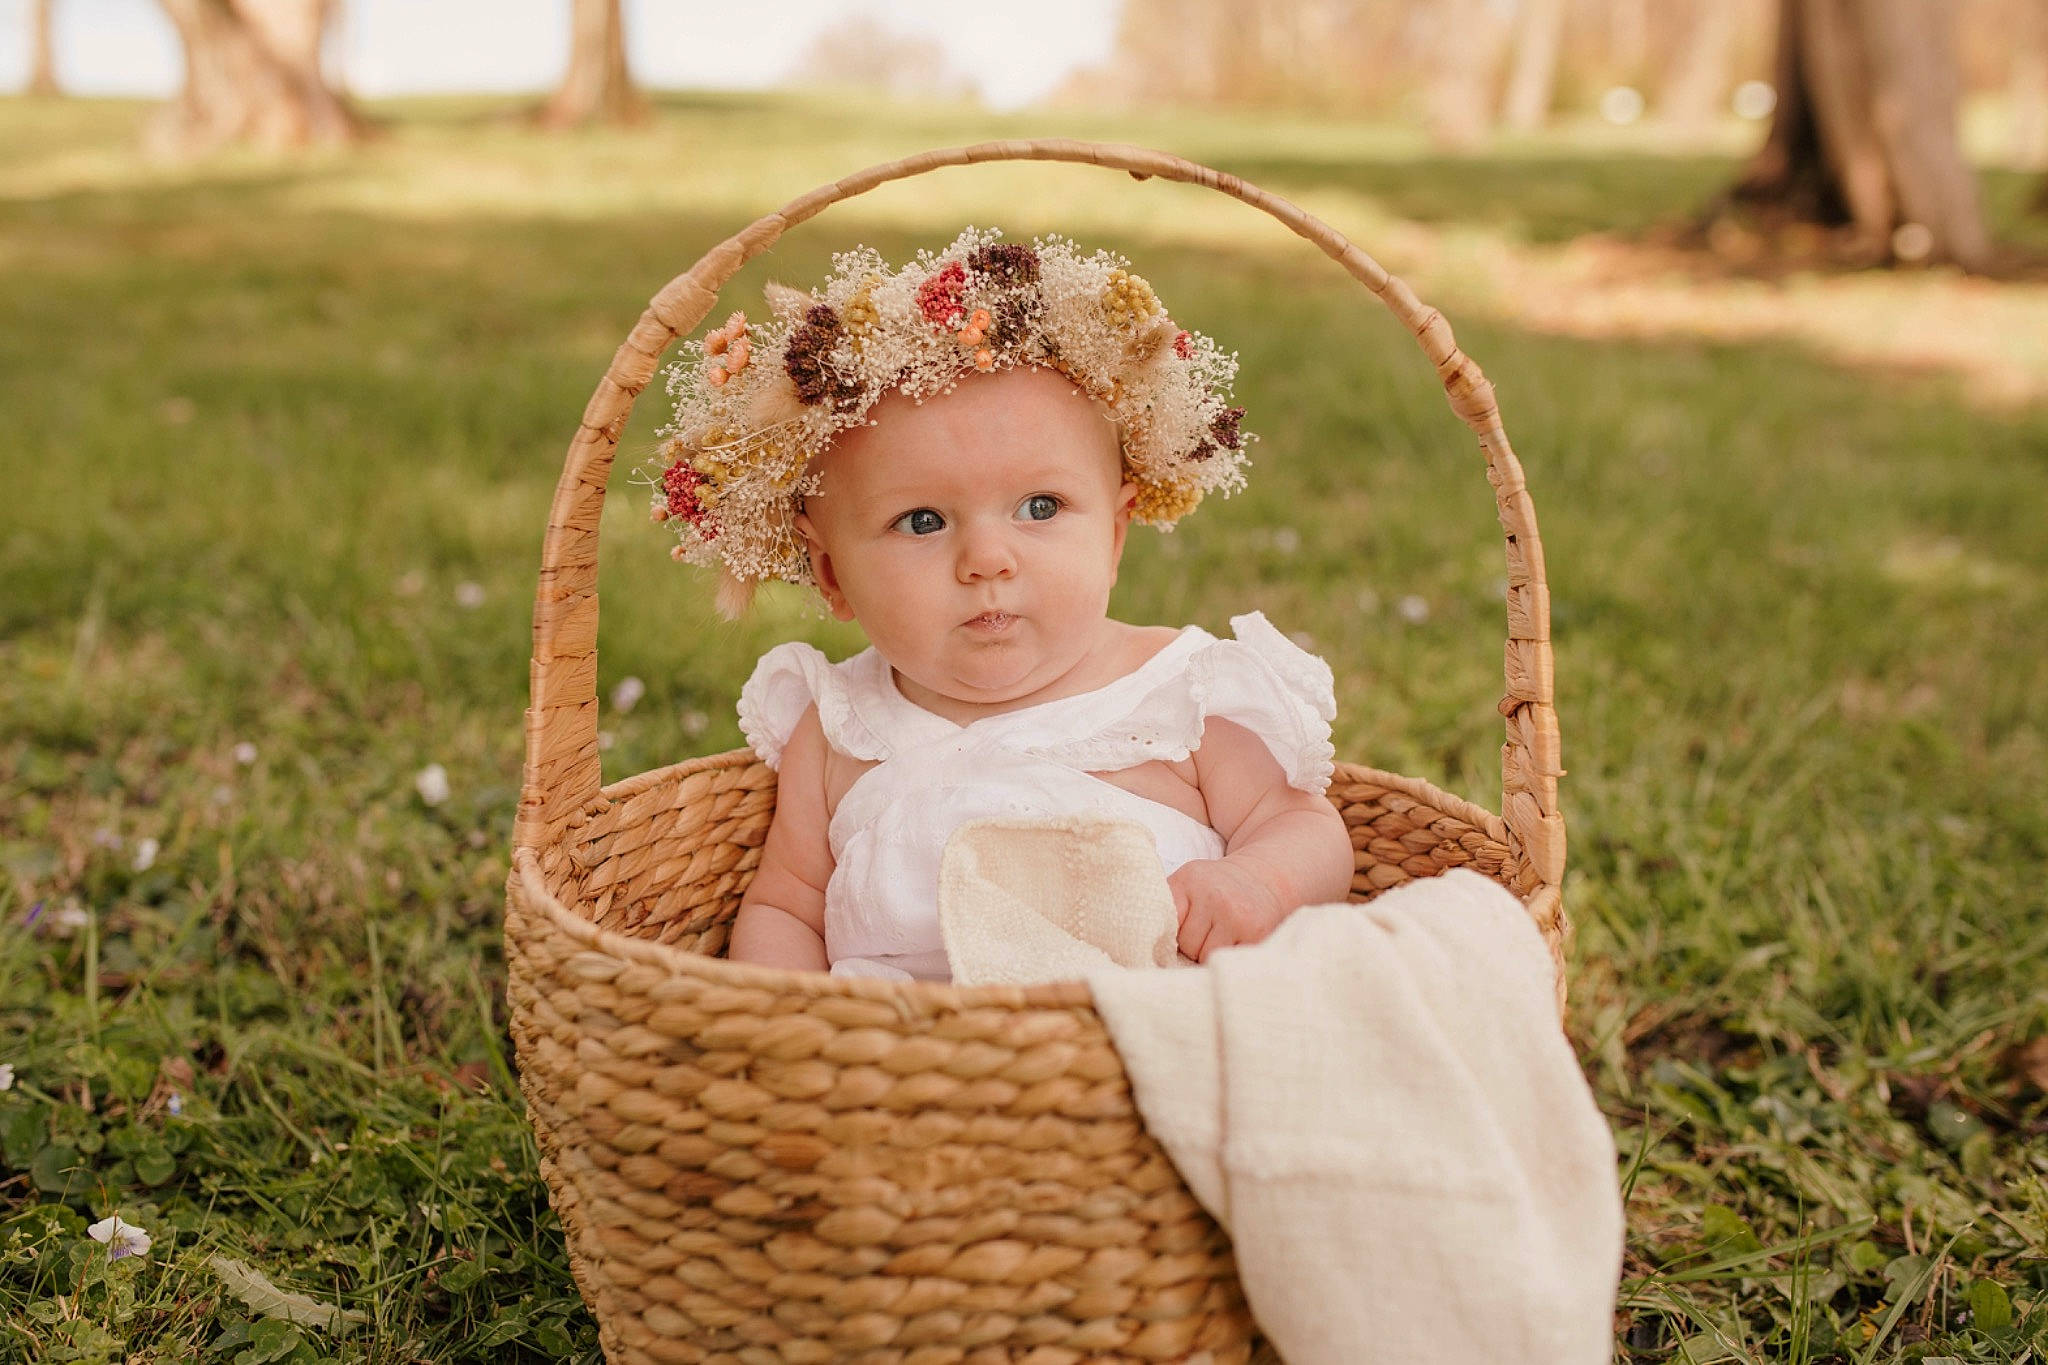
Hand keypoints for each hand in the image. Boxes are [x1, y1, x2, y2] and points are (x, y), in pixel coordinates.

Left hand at [1168, 857, 1289, 963]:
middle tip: (1206, 930)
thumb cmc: (1216, 887)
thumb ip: (1166, 907)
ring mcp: (1238, 916)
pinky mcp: (1257, 934)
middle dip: (1193, 945)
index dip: (1167, 935)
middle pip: (1187, 946)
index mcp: (1189, 880)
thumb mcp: (1187, 883)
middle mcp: (1215, 896)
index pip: (1165, 924)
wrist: (1264, 876)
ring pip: (1207, 957)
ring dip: (1210, 954)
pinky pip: (1229, 960)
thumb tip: (1146, 946)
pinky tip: (1235, 941)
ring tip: (1219, 936)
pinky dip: (1229, 957)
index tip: (1171, 938)